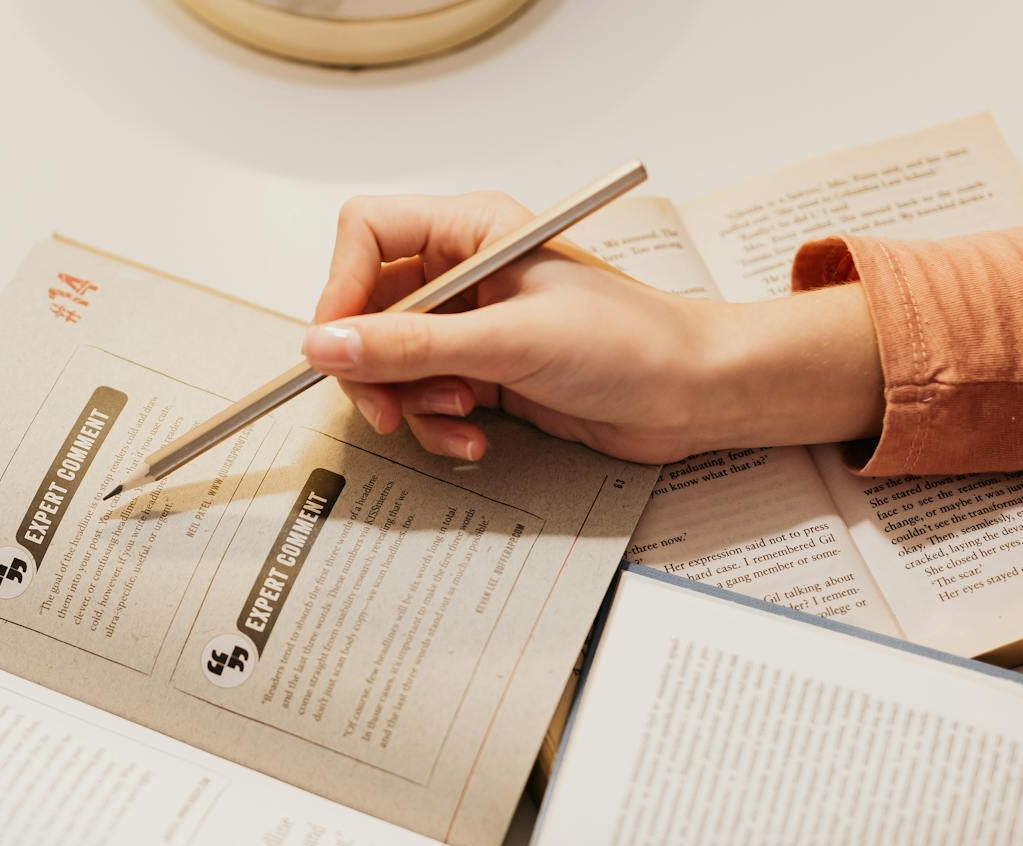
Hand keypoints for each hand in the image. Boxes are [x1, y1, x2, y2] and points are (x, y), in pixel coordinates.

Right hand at [304, 191, 883, 463]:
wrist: (694, 395)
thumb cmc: (633, 344)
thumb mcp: (509, 342)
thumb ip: (411, 346)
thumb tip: (329, 344)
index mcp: (473, 232)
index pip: (367, 235)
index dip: (342, 288)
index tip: (339, 344)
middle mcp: (466, 273)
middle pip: (368, 310)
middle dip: (374, 365)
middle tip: (388, 405)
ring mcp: (474, 326)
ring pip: (391, 363)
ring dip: (411, 402)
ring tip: (458, 415)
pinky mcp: (485, 374)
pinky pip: (425, 400)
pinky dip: (439, 426)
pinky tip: (475, 436)